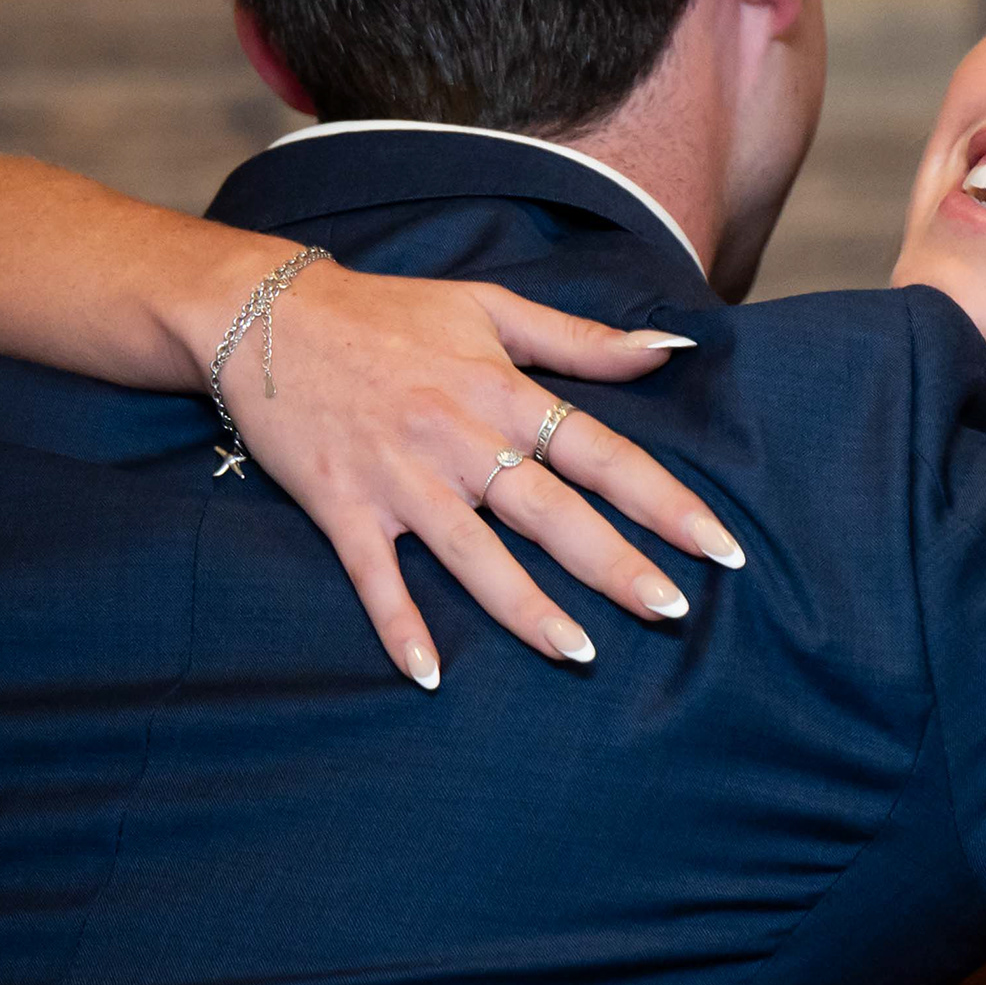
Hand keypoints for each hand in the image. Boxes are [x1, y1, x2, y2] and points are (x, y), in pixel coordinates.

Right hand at [212, 259, 741, 687]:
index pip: (603, 453)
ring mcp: (400, 477)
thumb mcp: (492, 310)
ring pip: (474, 553)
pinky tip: (428, 674)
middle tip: (673, 611)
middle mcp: (460, 438)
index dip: (665, 500)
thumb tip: (671, 349)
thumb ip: (583, 341)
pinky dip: (398, 623)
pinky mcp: (343, 505)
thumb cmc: (390, 312)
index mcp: (503, 391)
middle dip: (615, 564)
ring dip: (525, 608)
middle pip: (551, 512)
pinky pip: (375, 575)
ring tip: (580, 654)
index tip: (719, 545)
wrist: (266, 314)